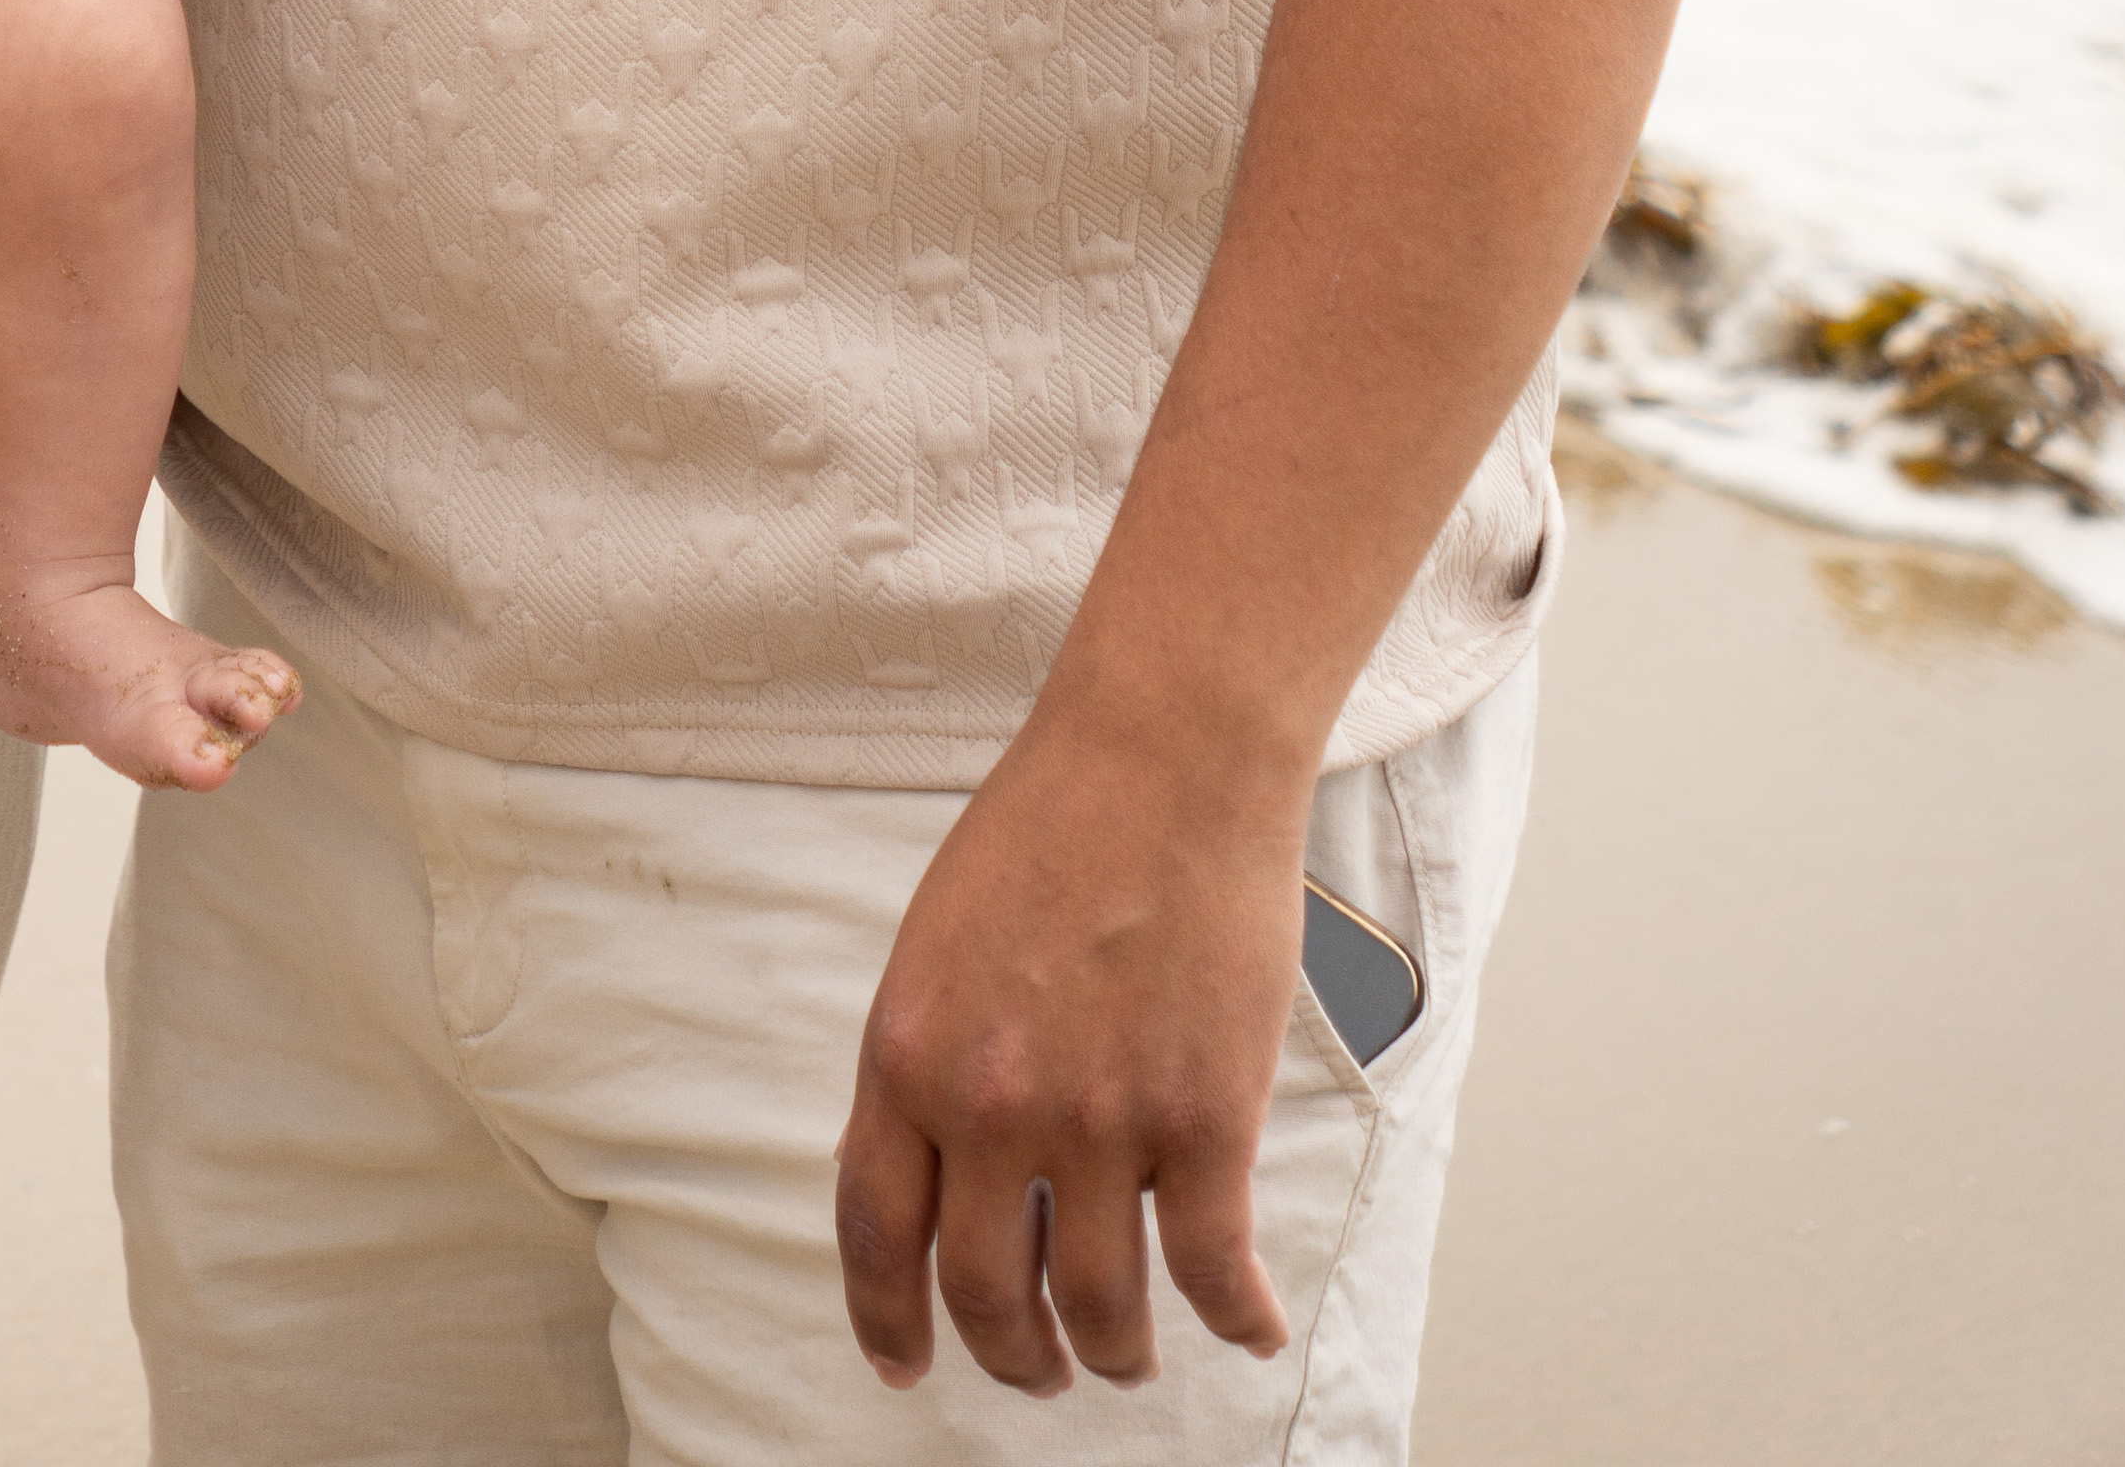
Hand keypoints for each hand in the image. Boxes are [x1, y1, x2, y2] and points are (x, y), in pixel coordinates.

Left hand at [834, 705, 1308, 1397]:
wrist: (1162, 754)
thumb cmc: (1054, 823)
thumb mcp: (938, 940)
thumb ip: (932, 1055)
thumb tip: (933, 1167)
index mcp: (907, 1051)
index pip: (875, 1231)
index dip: (886, 1318)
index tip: (903, 1365)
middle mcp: (989, 1103)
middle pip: (984, 1293)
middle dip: (1012, 1356)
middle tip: (1038, 1370)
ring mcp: (1099, 1120)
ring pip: (1098, 1307)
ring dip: (1115, 1354)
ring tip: (1127, 1357)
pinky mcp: (1205, 1119)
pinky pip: (1216, 1272)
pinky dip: (1237, 1322)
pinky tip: (1249, 1330)